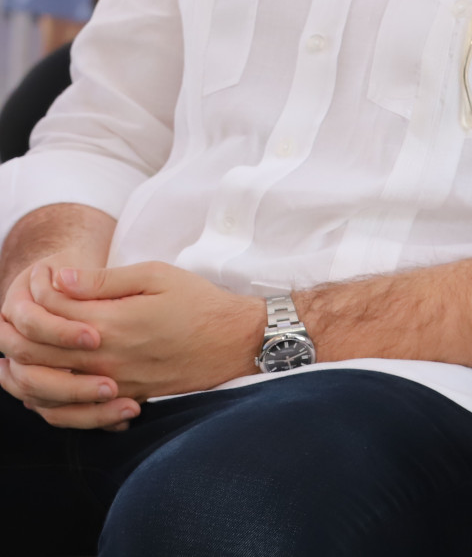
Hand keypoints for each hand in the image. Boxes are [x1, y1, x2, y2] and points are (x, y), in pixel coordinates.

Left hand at [0, 262, 263, 401]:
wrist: (237, 342)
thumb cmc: (199, 303)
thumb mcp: (156, 276)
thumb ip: (104, 280)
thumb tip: (60, 278)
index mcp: (112, 322)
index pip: (49, 310)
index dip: (38, 291)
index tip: (43, 277)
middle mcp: (106, 358)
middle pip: (35, 351)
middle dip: (21, 328)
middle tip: (23, 310)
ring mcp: (113, 383)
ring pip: (45, 385)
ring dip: (25, 365)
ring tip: (23, 345)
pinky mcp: (123, 398)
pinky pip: (69, 407)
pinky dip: (47, 392)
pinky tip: (46, 375)